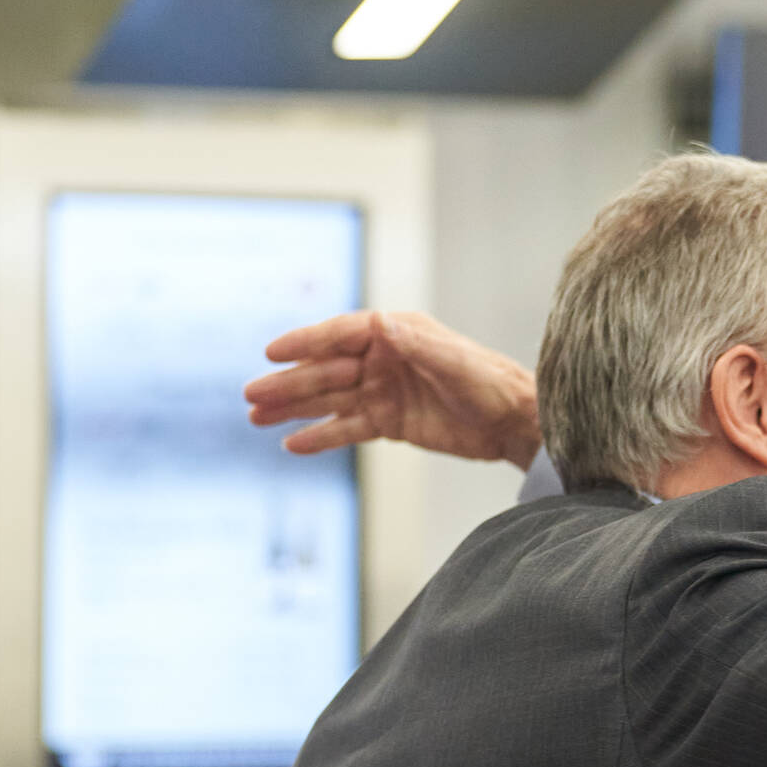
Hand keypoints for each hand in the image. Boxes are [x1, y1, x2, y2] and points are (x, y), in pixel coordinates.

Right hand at [244, 311, 542, 469]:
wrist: (515, 422)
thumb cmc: (491, 382)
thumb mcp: (456, 361)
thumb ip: (417, 344)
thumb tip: (380, 323)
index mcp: (396, 333)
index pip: (341, 334)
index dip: (305, 342)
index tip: (272, 353)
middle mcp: (383, 359)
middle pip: (326, 370)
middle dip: (289, 383)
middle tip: (251, 395)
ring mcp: (383, 391)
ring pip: (329, 400)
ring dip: (293, 409)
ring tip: (256, 418)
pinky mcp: (389, 422)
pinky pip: (348, 428)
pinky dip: (322, 436)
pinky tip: (293, 444)